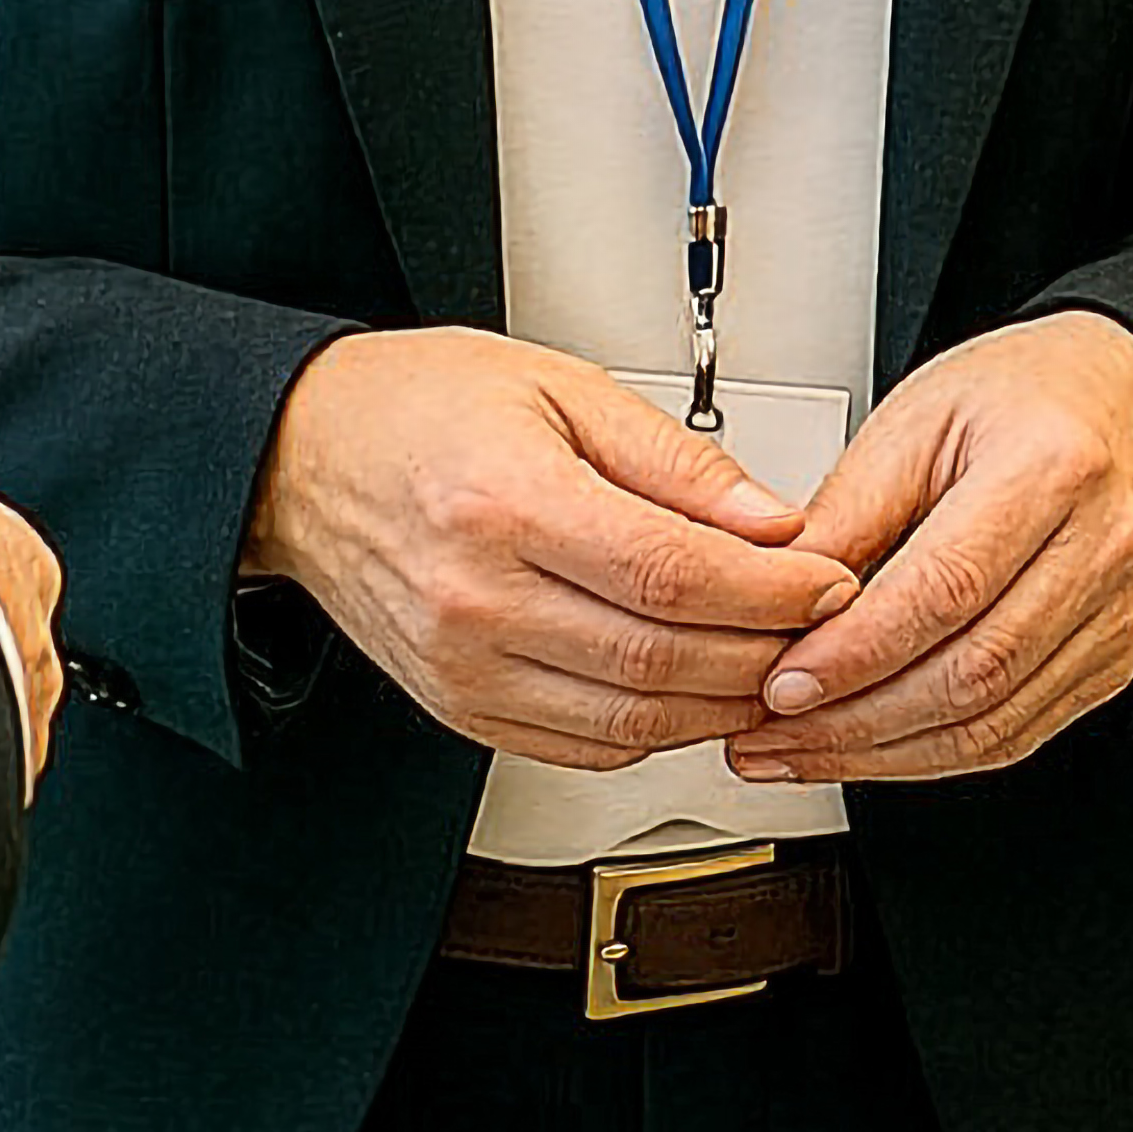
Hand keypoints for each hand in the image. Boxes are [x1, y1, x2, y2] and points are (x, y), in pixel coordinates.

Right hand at [241, 328, 861, 768]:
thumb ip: (675, 458)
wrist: (304, 459)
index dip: (770, 590)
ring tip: (774, 660)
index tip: (828, 578)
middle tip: (822, 625)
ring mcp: (464, 666)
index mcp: (505, 503)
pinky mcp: (459, 708)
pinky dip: (658, 731)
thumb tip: (772, 520)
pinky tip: (695, 690)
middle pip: (659, 658)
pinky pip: (584, 747)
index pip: (671, 576)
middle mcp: (477, 599)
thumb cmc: (420, 407)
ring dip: (722, 703)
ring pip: (631, 720)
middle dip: (764, 652)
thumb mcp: (559, 385)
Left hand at [729, 313, 1132, 787]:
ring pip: (995, 722)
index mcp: (1053, 466)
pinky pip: (1017, 735)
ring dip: (885, 752)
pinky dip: (932, 756)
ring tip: (801, 750)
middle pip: (975, 672)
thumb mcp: (914, 420)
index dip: (858, 651)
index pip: (947, 588)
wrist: (1116, 402)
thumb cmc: (1016, 399)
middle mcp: (1103, 546)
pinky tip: (869, 748)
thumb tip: (773, 602)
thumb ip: (846, 512)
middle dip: (858, 719)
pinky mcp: (1113, 658)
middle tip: (772, 731)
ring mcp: (1118, 611)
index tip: (782, 684)